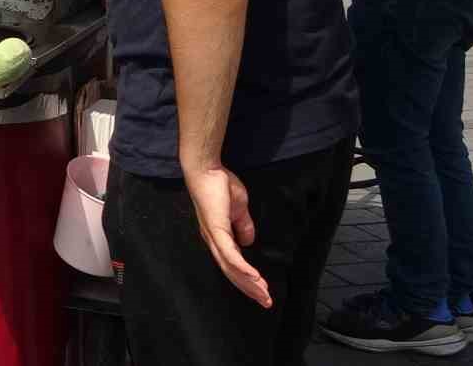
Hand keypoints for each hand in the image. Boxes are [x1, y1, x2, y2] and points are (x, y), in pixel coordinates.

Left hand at [183, 162, 271, 308]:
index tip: (262, 292)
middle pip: (231, 272)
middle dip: (250, 289)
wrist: (206, 170)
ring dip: (248, 283)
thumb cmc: (220, 186)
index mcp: (218, 238)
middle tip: (266, 302)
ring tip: (263, 294)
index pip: (233, 265)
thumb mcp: (238, 210)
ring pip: (231, 267)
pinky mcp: (216, 229)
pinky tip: (253, 277)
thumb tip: (248, 242)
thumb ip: (243, 226)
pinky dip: (242, 267)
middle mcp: (214, 242)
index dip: (247, 280)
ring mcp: (214, 237)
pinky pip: (229, 253)